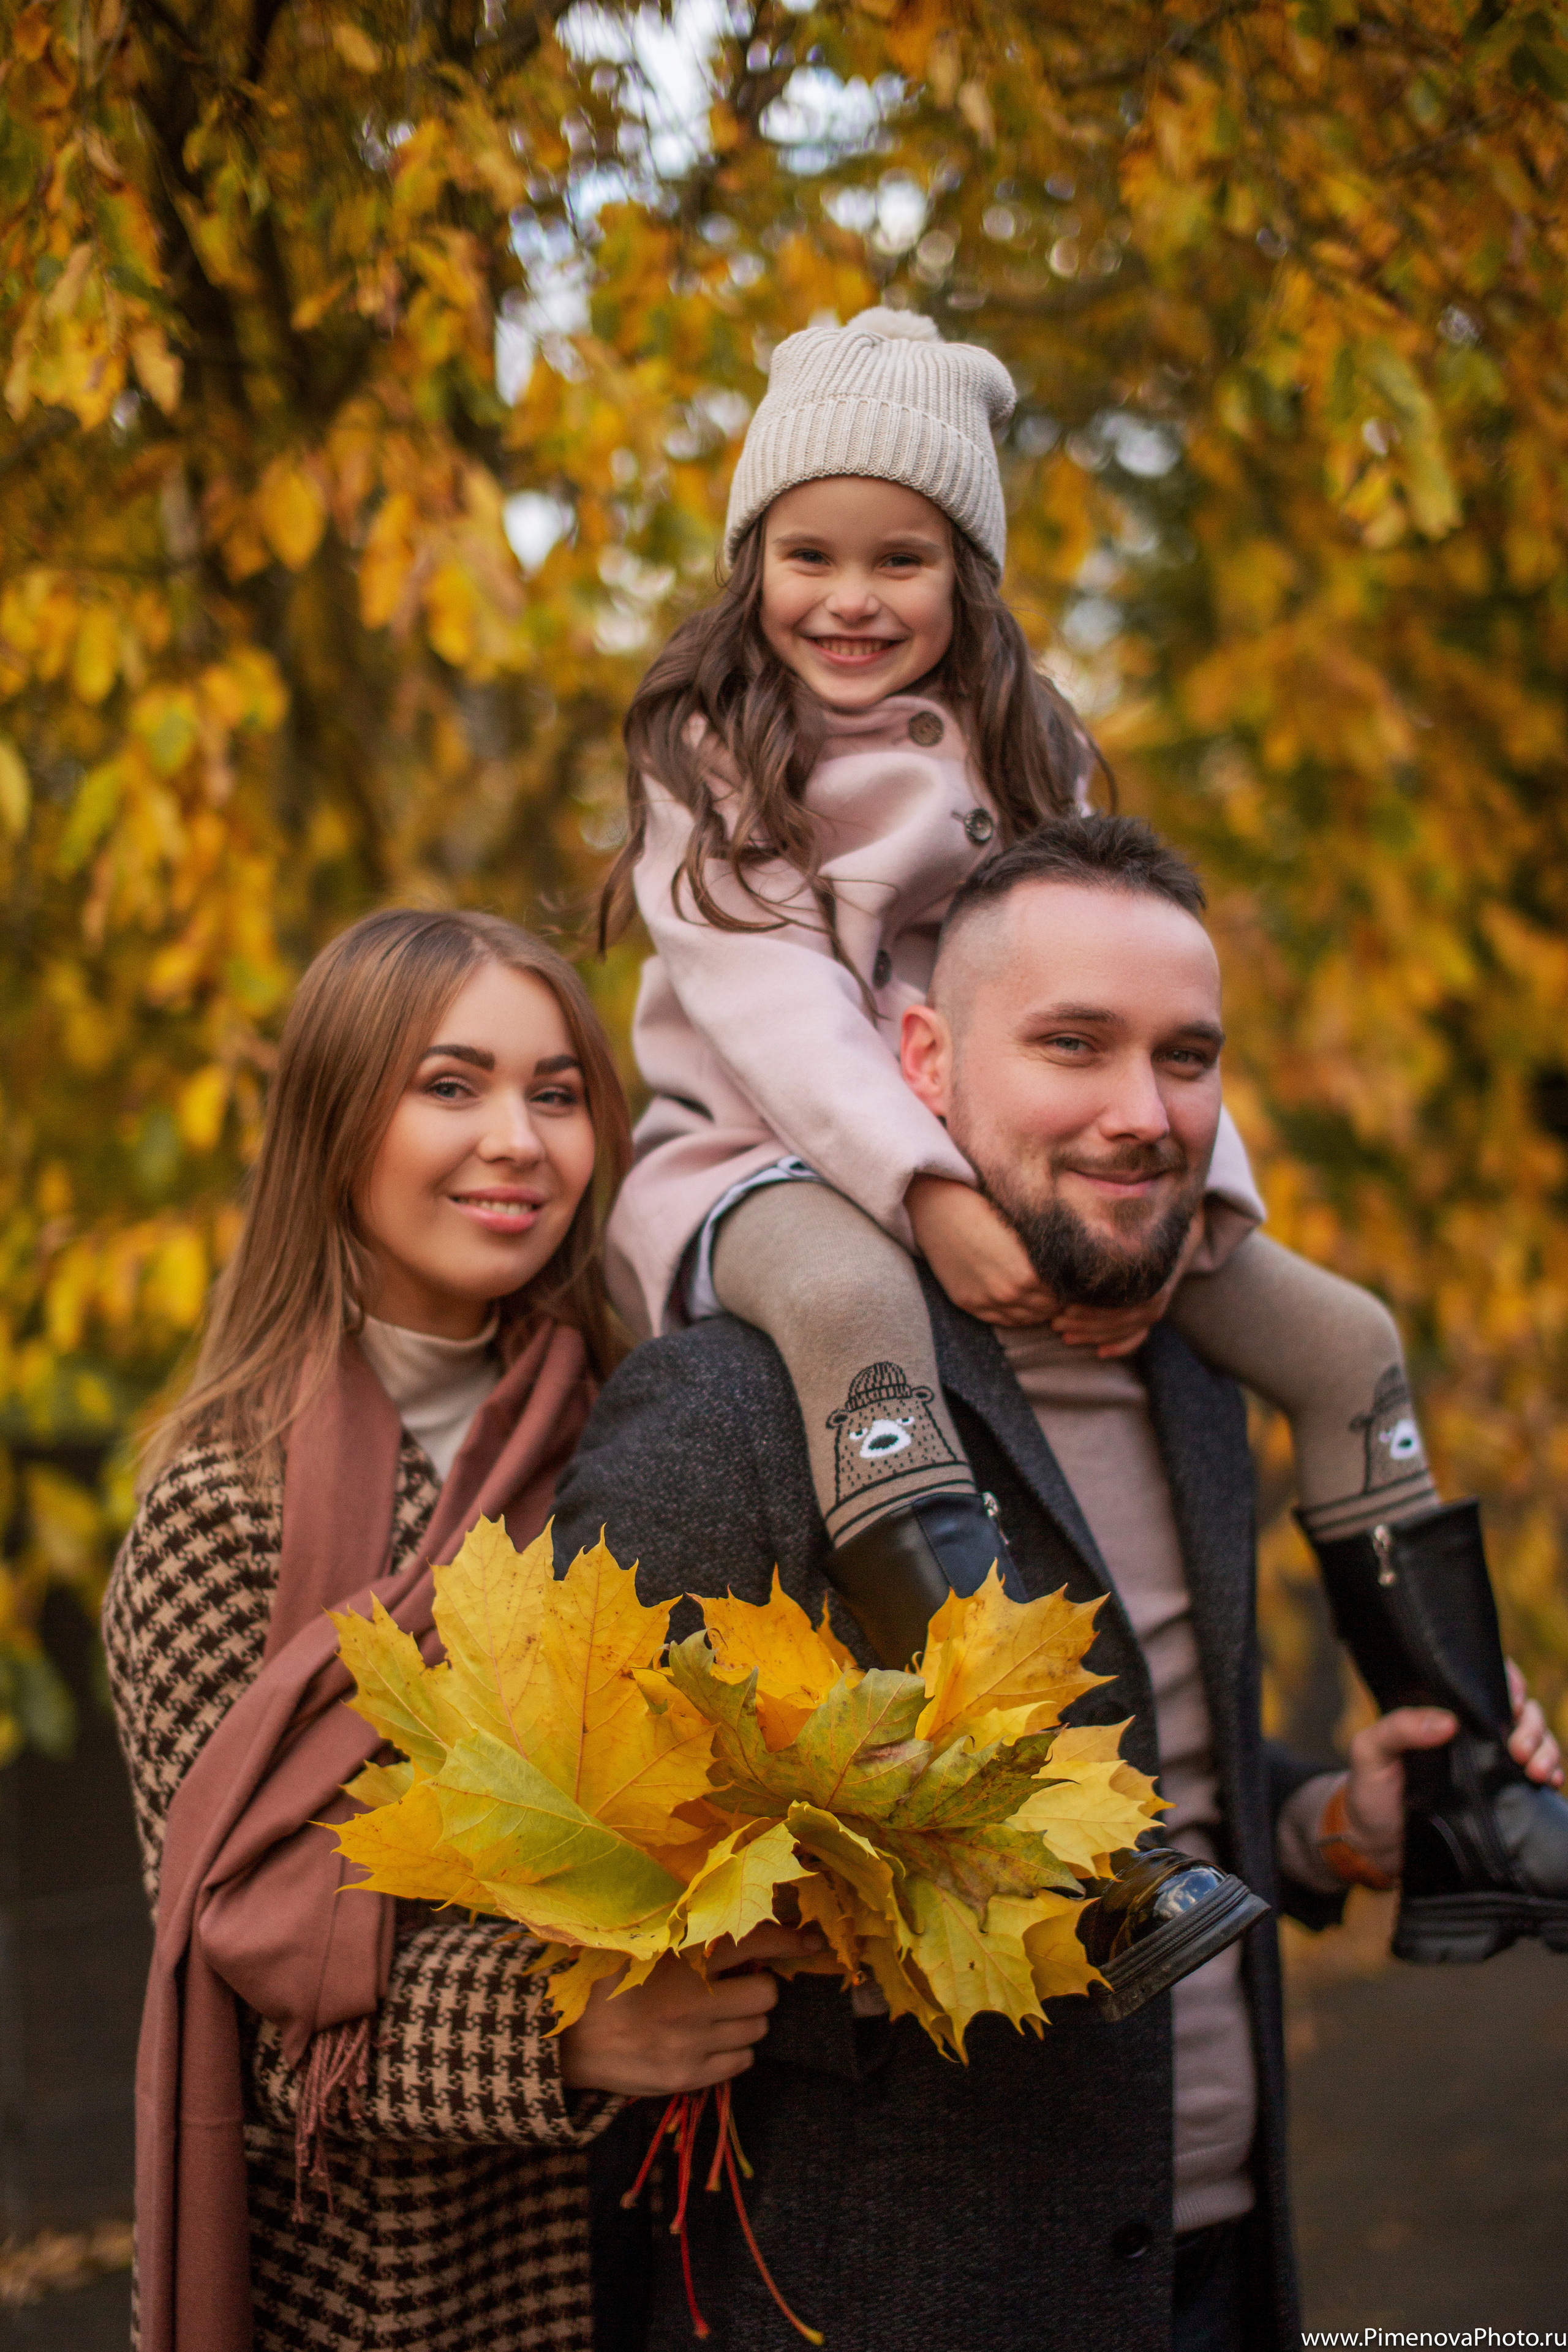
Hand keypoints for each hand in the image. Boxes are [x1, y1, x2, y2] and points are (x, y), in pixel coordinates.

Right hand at [557, 1923, 823, 2097]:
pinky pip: (740, 2063)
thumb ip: (686, 1929)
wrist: (559, 2038)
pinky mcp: (685, 2077)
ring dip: (747, 2017)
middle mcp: (690, 2002)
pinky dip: (733, 2049)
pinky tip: (706, 2038)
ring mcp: (689, 2045)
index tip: (812, 1940)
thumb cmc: (603, 1980)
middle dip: (759, 1985)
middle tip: (736, 1981)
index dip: (790, 1940)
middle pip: (767, 1994)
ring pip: (757, 2030)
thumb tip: (740, 1917)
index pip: (754, 1942)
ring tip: (715, 2010)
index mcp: (679, 1958)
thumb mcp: (641, 1941)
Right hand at [906, 1176, 1061, 1326]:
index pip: (1061, 1295)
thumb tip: (1066, 1270)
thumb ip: (1044, 1258)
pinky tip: (1017, 1304)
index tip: (1068, 1281)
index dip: (1067, 1288)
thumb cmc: (987, 1211)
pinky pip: (999, 1321)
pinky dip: (1012, 1316)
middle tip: (1056, 1291)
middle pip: (1045, 1311)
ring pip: (1023, 1320)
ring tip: (1038, 1299)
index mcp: (1028, 1274)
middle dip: (1053, 1302)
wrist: (942, 1211)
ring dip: (1034, 1312)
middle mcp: (1009, 1294)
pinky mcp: (968, 1303)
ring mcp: (986, 1301)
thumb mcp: (1024, 1233)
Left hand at [1050, 1208, 1206, 1360]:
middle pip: (1117, 1318)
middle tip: (1056, 1323)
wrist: (1177, 1231)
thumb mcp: (1121, 1227)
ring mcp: (1156, 1305)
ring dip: (1094, 1336)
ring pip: (1125, 1329)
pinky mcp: (1155, 1312)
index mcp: (1145, 1274)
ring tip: (1066, 1336)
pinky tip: (1100, 1353)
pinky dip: (1121, 1346)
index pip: (1114, 1300)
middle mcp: (1154, 1293)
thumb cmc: (1138, 1225)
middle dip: (1084, 1324)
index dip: (1088, 1307)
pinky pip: (1139, 1336)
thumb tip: (1069, 1241)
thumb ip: (1101, 1237)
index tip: (1062, 1306)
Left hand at [1331, 1659, 1563, 1880]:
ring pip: (1534, 1740)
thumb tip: (1448, 1723)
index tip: (1511, 1698)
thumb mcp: (1370, 1751)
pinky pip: (1535, 1774)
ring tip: (1538, 1770)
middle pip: (1519, 1711)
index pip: (1484, 1681)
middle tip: (1521, 1749)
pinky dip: (1551, 1772)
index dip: (1507, 1680)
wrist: (1375, 1846)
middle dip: (1531, 1724)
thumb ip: (1399, 1728)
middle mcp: (1470, 1732)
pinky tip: (1551, 1781)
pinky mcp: (1500, 1793)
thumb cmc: (1370, 1789)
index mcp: (1442, 1710)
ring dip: (1546, 1749)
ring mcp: (1488, 1762)